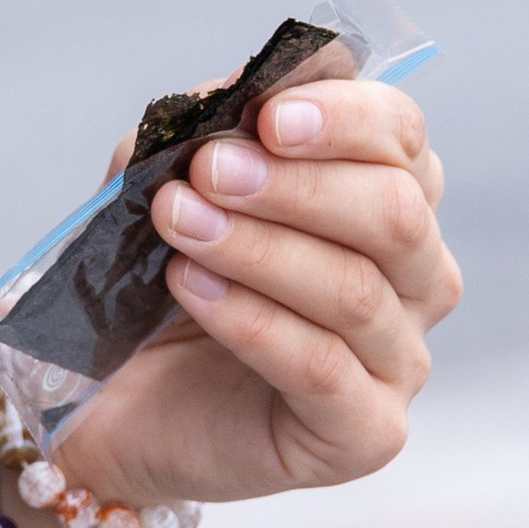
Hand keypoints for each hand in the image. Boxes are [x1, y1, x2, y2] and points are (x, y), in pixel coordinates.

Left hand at [50, 77, 457, 512]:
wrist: (112, 399)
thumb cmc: (156, 281)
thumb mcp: (164, 183)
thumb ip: (203, 132)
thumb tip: (238, 93)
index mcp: (385, 196)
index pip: (401, 136)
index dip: (343, 116)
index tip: (266, 116)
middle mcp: (416, 277)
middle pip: (396, 211)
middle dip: (294, 185)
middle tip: (206, 172)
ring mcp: (399, 360)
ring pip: (355, 288)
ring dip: (257, 246)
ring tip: (178, 223)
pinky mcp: (366, 434)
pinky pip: (324, 368)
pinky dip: (252, 318)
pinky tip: (189, 286)